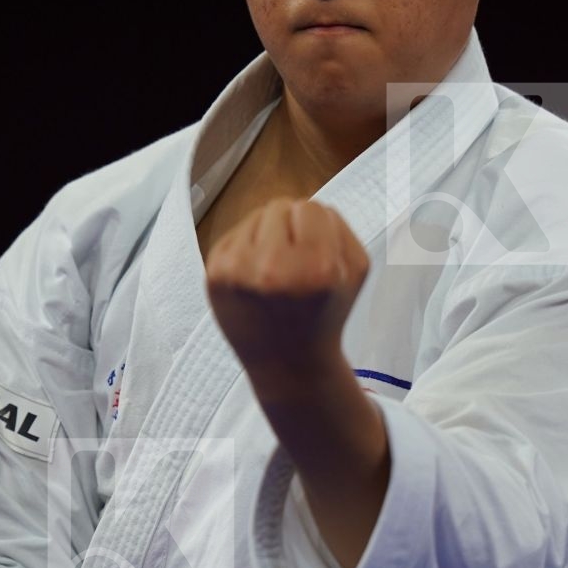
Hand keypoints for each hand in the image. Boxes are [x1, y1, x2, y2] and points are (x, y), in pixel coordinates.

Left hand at [205, 197, 369, 401]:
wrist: (287, 363)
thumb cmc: (324, 313)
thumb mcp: (355, 270)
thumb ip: (338, 225)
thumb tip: (304, 203)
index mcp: (315, 269)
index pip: (311, 207)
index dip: (316, 227)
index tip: (315, 253)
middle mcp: (272, 269)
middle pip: (280, 206)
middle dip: (290, 228)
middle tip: (294, 262)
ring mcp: (237, 272)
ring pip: (256, 216)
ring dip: (268, 235)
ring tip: (275, 270)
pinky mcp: (213, 274)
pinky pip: (234, 234)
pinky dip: (247, 248)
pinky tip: (254, 277)